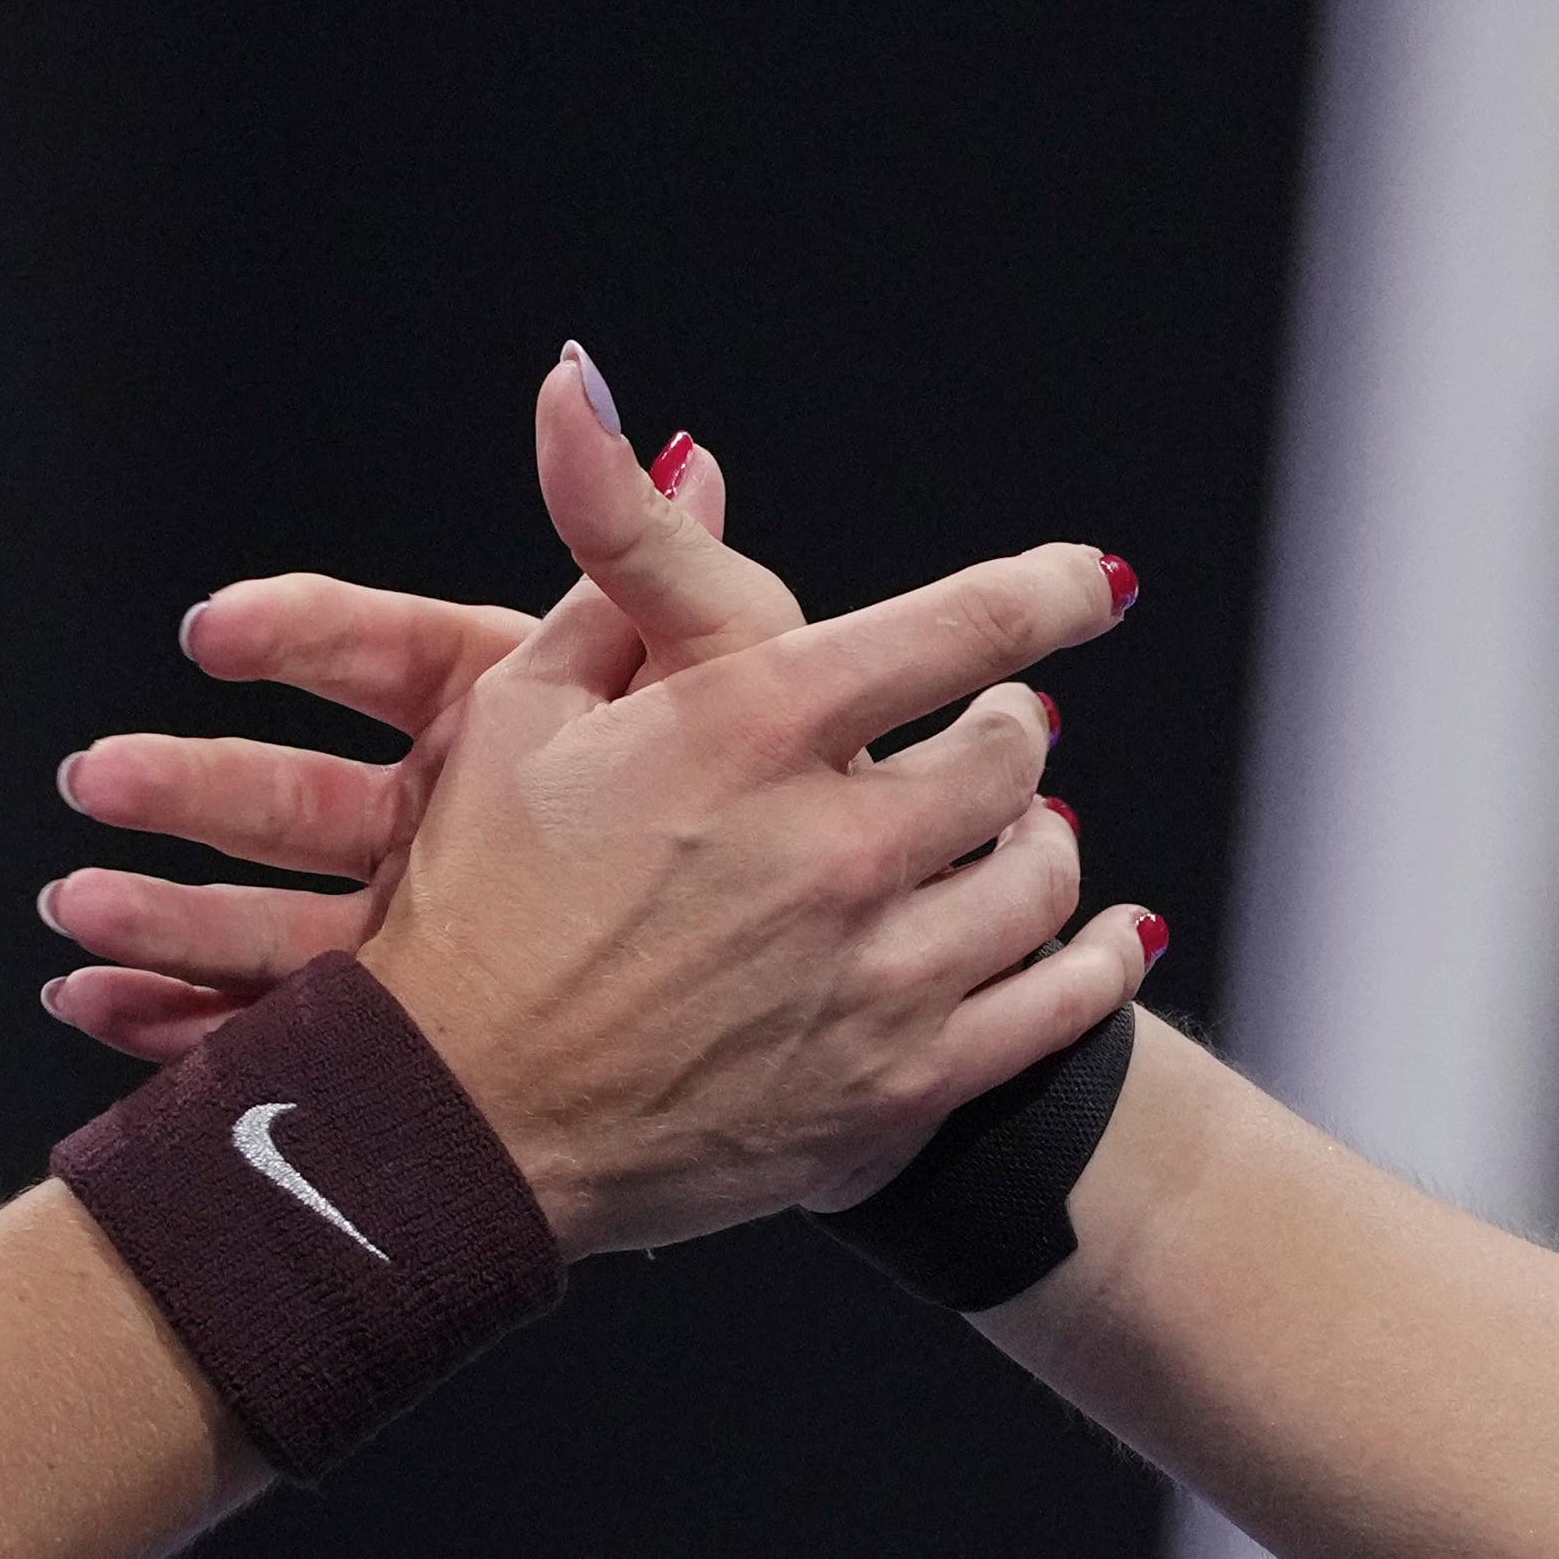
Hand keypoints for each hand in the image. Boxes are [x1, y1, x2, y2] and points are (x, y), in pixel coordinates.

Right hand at [36, 365, 821, 1056]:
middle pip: (300, 789)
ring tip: (74, 921)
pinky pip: (296, 1020)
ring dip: (169, 912)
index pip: (384, 646)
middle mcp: (449, 808)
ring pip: (278, 912)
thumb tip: (687, 450)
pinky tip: (105, 1017)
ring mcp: (424, 921)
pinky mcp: (418, 1018)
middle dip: (193, 781)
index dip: (298, 626)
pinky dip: (196, 1017)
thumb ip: (674, 571)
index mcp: (505, 714)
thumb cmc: (754, 807)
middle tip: (98, 777)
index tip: (216, 627)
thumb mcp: (717, 676)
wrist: (788, 973)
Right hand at [45, 364, 1147, 1252]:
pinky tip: (1106, 941)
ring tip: (1029, 833)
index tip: (1095, 583)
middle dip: (1017, 727)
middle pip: (1015, 753)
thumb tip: (660, 430)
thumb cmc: (471, 908)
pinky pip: (1054, 1010)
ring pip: (1043, 881)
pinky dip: (1096, 966)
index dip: (1050, 589)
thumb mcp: (519, 712)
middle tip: (1006, 728)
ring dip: (1046, 842)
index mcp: (754, 731)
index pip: (964, 625)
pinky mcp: (895, 1088)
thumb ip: (616, 565)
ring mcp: (877, 975)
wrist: (451, 1128)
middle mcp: (837, 846)